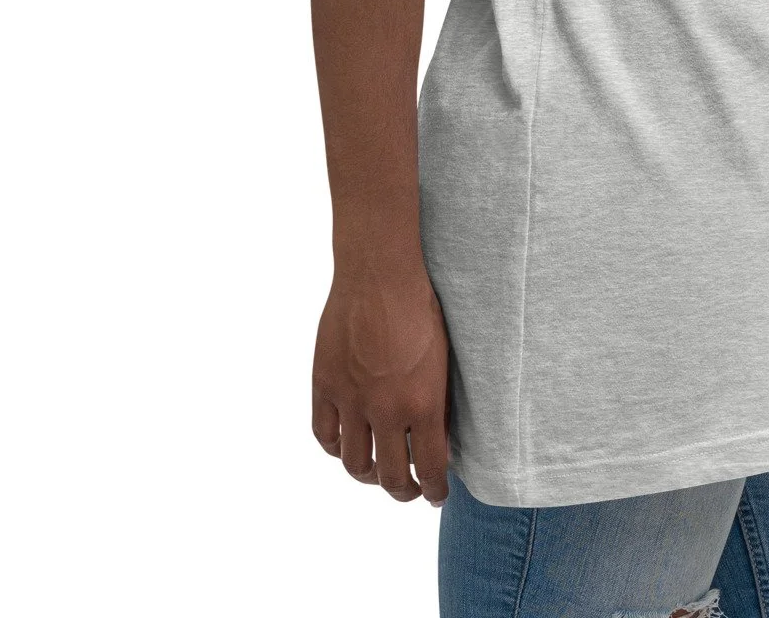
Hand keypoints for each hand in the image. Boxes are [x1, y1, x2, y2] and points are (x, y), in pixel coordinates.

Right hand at [311, 260, 451, 503]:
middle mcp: (386, 410)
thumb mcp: (443, 357)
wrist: (380, 274)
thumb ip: (438, 400)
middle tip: (411, 490)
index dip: (434, 490)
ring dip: (368, 476)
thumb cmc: (420, 305)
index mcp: (423, 403)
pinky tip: (346, 444)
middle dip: (404, 492)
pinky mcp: (325, 385)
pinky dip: (335, 447)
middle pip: (391, 477)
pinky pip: (325, 434)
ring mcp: (352, 400)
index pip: (431, 468)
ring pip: (354, 464)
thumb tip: (438, 433)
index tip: (436, 495)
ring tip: (377, 472)